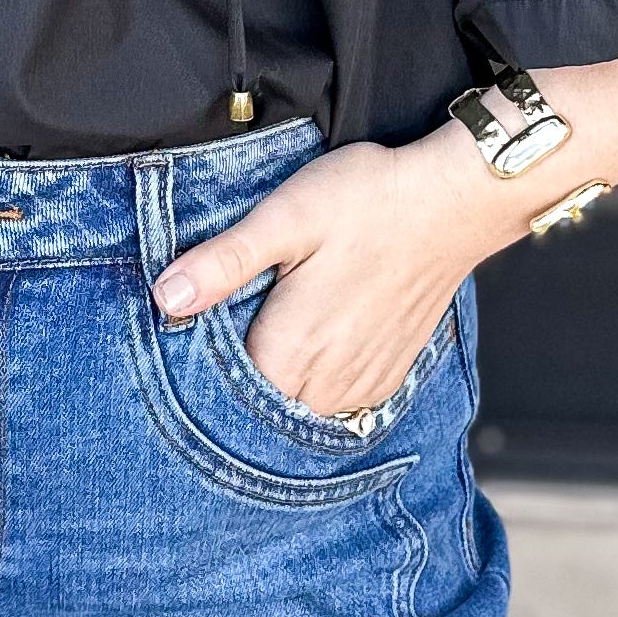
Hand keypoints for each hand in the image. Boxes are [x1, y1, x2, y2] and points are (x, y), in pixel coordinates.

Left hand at [150, 56, 617, 422]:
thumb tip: (163, 295)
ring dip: (275, 396)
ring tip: (257, 356)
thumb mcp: (284, 217)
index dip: (194, 383)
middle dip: (232, 396)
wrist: (454, 201)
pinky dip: (315, 393)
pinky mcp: (387, 376)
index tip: (178, 360)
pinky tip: (306, 359)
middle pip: (260, 414)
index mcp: (291, 350)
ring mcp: (363, 385)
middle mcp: (327, 382)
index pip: (222, 400)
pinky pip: (338, 408)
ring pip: (300, 415)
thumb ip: (223, 263)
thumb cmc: (370, 201)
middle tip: (210, 358)